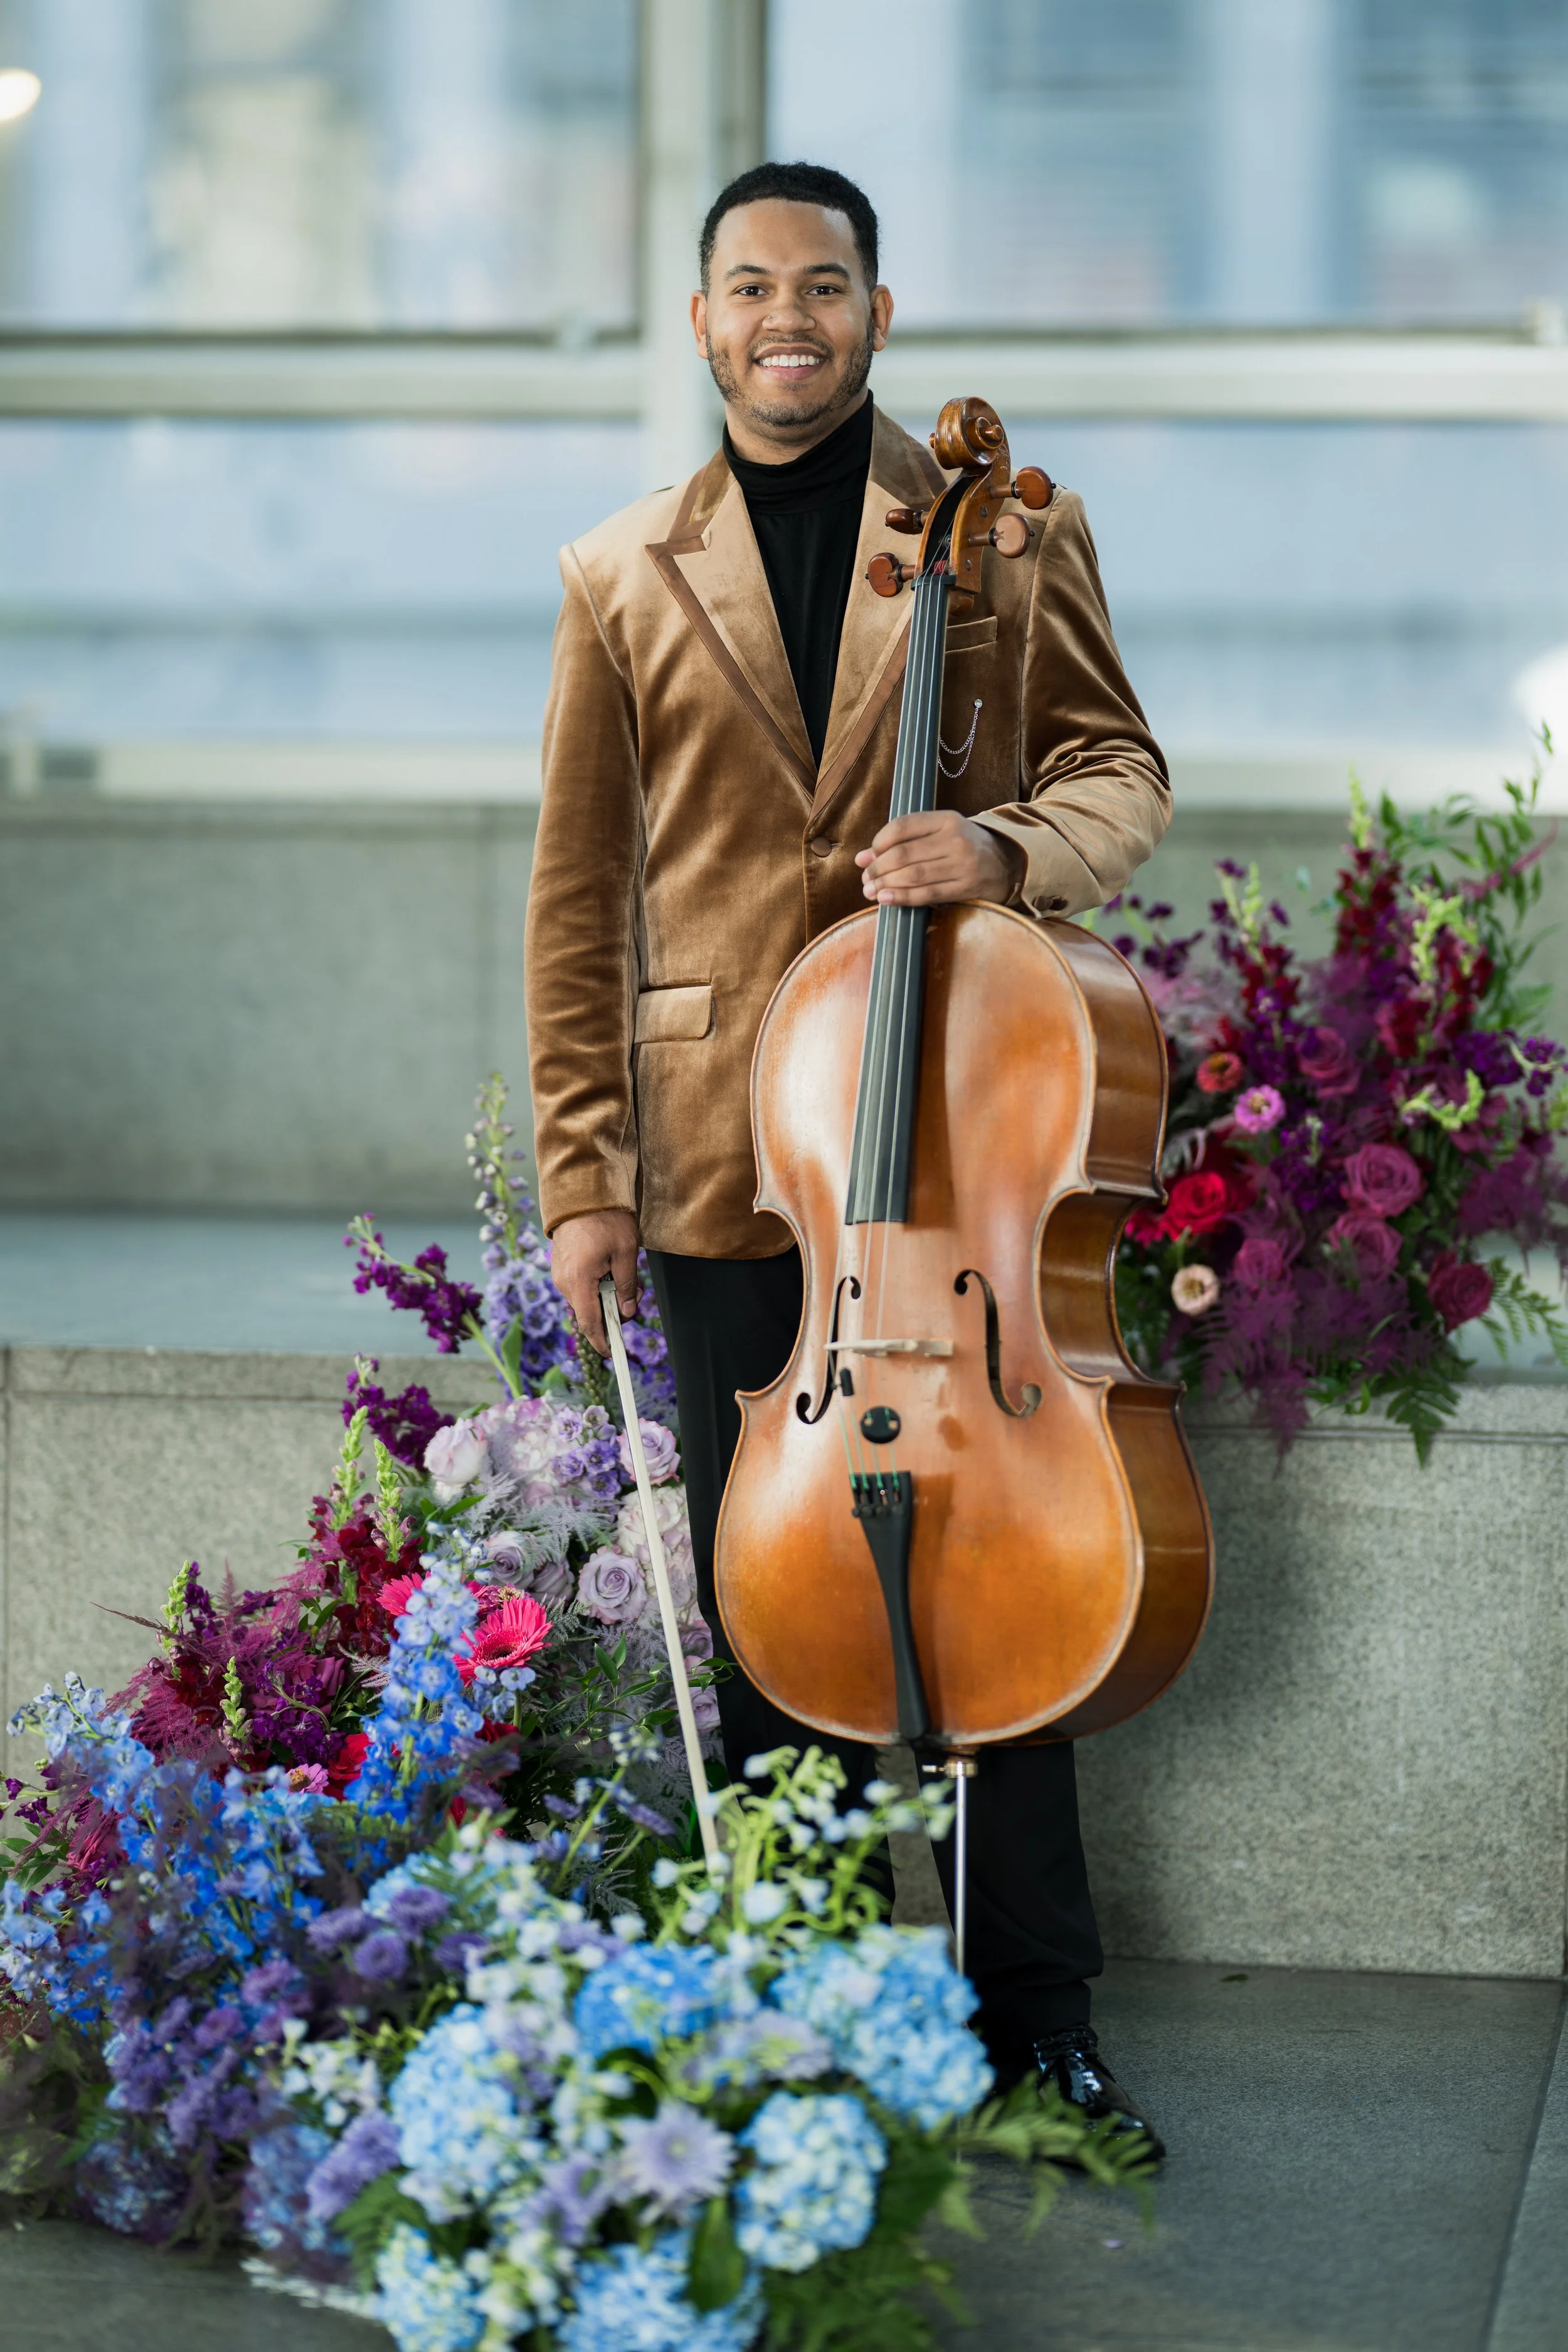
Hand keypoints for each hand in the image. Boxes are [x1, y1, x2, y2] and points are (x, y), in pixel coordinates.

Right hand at [550, 1209, 640, 1356]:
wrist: (581, 1192)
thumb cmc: (605, 1219)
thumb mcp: (626, 1253)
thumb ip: (626, 1287)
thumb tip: (627, 1312)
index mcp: (578, 1281)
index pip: (589, 1324)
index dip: (602, 1342)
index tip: (613, 1354)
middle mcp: (563, 1281)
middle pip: (588, 1313)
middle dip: (612, 1312)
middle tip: (636, 1295)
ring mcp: (559, 1274)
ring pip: (584, 1299)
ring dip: (605, 1297)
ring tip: (624, 1275)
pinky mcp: (560, 1266)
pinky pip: (579, 1286)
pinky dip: (595, 1286)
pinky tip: (609, 1269)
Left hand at [856, 809, 1017, 906]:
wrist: (1007, 863)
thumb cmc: (963, 847)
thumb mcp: (941, 832)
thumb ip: (905, 840)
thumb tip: (862, 857)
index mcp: (946, 819)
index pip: (902, 827)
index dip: (877, 843)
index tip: (866, 857)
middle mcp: (955, 839)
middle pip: (903, 854)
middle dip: (877, 868)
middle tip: (865, 879)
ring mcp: (962, 864)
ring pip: (913, 875)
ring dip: (885, 885)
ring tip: (870, 891)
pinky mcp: (965, 887)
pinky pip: (927, 894)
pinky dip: (902, 897)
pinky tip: (885, 900)